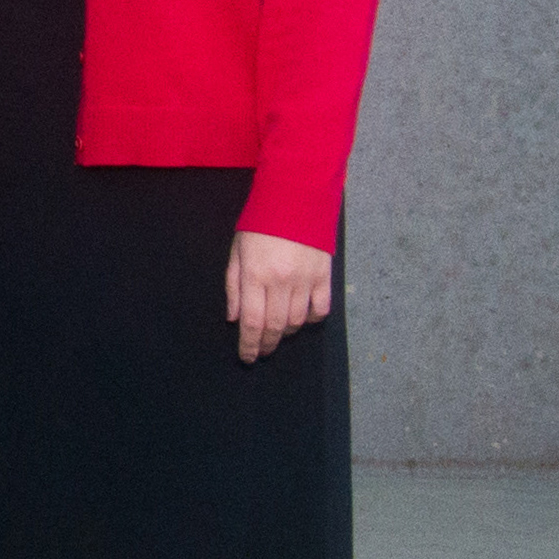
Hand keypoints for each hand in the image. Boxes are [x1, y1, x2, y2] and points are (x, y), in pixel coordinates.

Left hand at [228, 226, 335, 360]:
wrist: (295, 200)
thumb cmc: (260, 225)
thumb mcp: (237, 252)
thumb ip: (234, 287)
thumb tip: (234, 319)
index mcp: (255, 275)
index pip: (252, 321)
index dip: (249, 344)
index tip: (247, 358)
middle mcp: (281, 281)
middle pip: (274, 326)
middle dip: (266, 344)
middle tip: (261, 352)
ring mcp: (305, 280)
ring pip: (297, 321)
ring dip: (285, 333)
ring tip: (276, 335)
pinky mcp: (324, 276)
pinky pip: (321, 309)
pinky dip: (311, 320)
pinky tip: (301, 320)